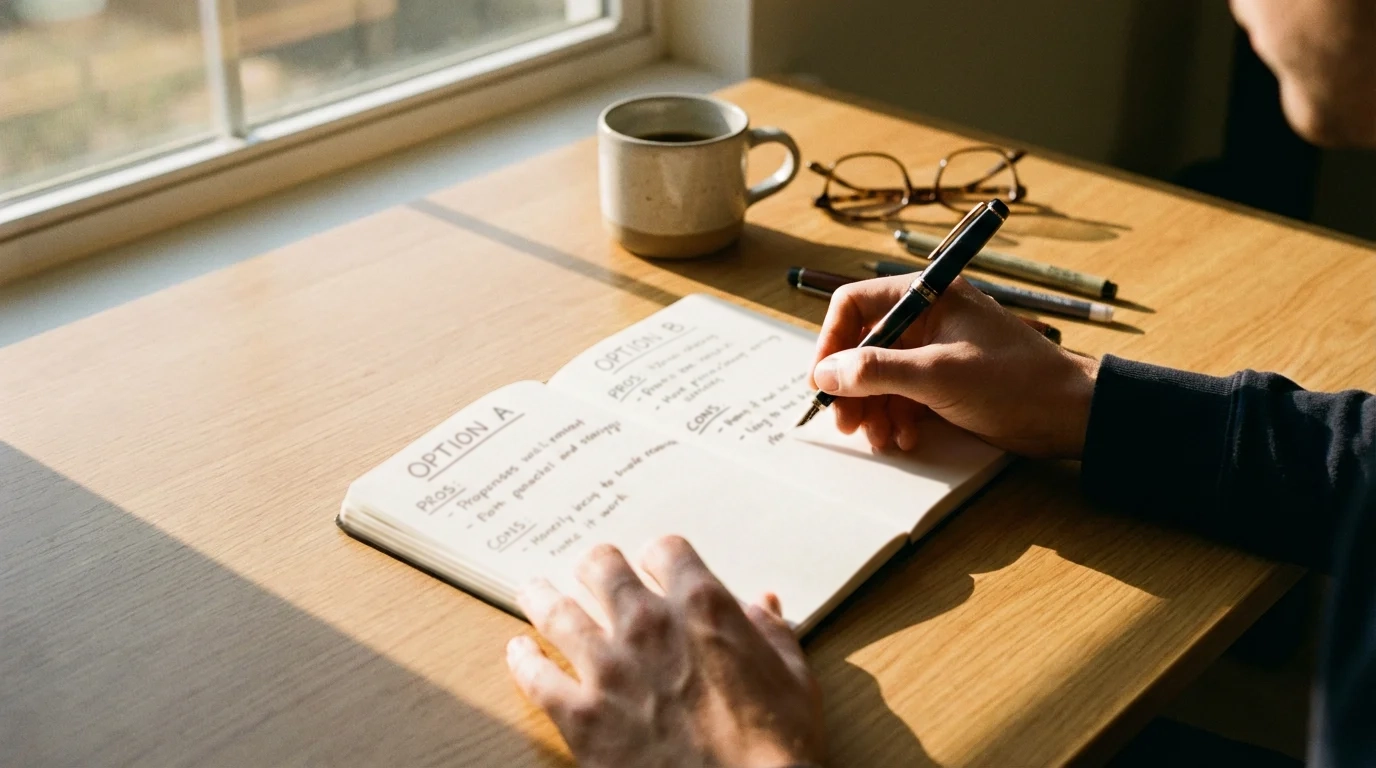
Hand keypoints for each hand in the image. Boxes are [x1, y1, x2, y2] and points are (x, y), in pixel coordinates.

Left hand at [506, 537, 824, 767]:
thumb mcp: (794, 680)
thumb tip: (764, 605)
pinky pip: (535, 675)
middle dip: (595, 567)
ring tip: (533, 591)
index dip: (659, 556)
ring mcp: (608, 668)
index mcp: (703, 608)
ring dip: (542, 597)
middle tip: (589, 571)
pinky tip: (519, 650)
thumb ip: (772, 633)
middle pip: (601, 567)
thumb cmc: (776, 749)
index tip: (653, 564)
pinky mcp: (580, 716)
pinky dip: (522, 659)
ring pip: (556, 610)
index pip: (666, 550)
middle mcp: (648, 625)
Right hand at [809, 275, 1098, 458]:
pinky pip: (903, 395)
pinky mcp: (945, 380)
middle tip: (846, 422)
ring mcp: (936, 350)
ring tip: (879, 438)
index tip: (823, 380)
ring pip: (881, 375)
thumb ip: (876, 370)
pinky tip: (905, 437)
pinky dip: (897, 417)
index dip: (832, 341)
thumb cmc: (1014, 381)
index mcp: (928, 296)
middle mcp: (928, 317)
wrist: (1070, 414)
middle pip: (864, 344)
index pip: (856, 304)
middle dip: (852, 386)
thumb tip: (825, 372)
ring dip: (873, 408)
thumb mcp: (937, 375)